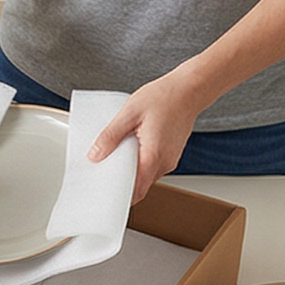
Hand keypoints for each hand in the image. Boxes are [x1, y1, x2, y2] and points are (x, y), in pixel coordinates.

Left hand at [87, 67, 209, 202]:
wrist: (189, 89)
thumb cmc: (164, 97)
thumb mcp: (129, 114)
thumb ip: (110, 136)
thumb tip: (95, 155)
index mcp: (153, 156)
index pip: (134, 191)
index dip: (117, 195)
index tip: (103, 193)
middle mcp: (164, 163)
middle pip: (139, 186)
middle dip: (120, 182)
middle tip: (102, 173)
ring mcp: (169, 160)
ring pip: (145, 176)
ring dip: (130, 171)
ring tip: (114, 157)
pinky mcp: (170, 154)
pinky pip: (152, 166)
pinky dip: (139, 162)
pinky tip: (130, 149)